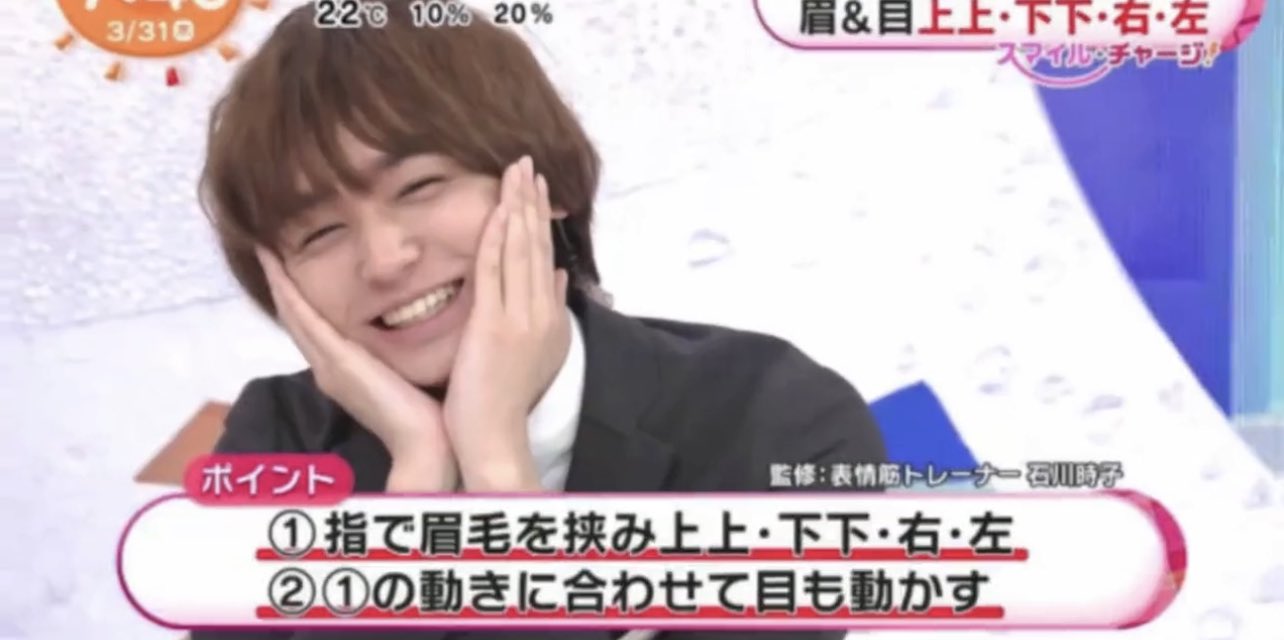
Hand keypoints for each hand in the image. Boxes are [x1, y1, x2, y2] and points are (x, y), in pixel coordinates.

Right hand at [256, 247, 456, 491]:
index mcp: (344, 370)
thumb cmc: (427, 413)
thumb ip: (398, 356)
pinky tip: (276, 267)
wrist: (426, 443)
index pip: (315, 327)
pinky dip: (287, 292)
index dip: (299, 297)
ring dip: (278, 283)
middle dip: (281, 286)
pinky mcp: (335, 361)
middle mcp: (328, 367)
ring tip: (266, 252)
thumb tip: (411, 332)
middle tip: (266, 252)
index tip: (291, 266)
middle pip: (296, 319)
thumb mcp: (405, 375)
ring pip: (294, 315)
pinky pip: (304, 318)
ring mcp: (327, 365)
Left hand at [444, 156, 570, 491]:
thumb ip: (552, 310)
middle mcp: (541, 312)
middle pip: (536, 246)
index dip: (539, 219)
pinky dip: (496, 238)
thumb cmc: (509, 400)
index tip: (536, 186)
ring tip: (516, 172)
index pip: (545, 257)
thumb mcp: (541, 351)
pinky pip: (495, 272)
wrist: (498, 435)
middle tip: (526, 163)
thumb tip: (561, 276)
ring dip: (517, 208)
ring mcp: (520, 318)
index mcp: (550, 317)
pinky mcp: (494, 325)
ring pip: (519, 251)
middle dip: (531, 201)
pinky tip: (496, 211)